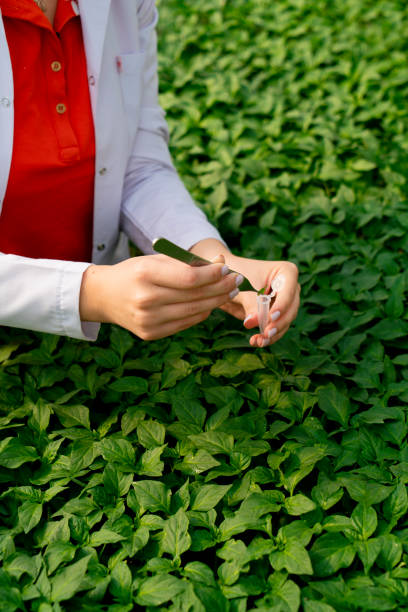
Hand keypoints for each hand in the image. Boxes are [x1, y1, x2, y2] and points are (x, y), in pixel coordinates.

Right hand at [79, 255, 242, 339]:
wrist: (104, 296)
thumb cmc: (134, 273)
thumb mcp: (156, 260)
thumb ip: (187, 262)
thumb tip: (221, 261)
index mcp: (145, 275)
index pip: (190, 278)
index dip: (213, 274)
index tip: (227, 268)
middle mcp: (146, 300)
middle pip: (195, 296)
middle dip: (221, 287)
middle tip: (236, 280)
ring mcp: (148, 321)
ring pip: (194, 312)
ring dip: (216, 302)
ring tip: (228, 292)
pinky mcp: (151, 334)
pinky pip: (186, 323)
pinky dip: (201, 313)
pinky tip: (210, 304)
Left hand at [221, 257, 299, 347]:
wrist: (226, 280)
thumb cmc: (234, 274)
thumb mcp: (240, 285)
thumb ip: (248, 302)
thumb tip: (251, 322)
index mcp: (286, 272)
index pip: (288, 291)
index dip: (282, 305)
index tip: (271, 317)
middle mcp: (290, 287)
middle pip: (291, 308)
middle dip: (279, 323)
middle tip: (266, 333)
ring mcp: (286, 302)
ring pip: (286, 322)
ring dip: (274, 334)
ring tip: (258, 341)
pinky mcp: (278, 315)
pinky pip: (277, 329)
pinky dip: (268, 337)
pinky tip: (256, 342)